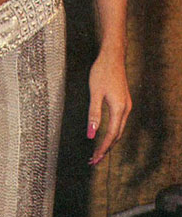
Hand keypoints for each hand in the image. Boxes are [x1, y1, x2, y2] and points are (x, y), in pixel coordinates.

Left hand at [87, 48, 131, 165]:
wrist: (112, 56)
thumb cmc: (102, 72)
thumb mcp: (95, 93)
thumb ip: (93, 114)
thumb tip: (91, 134)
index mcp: (119, 109)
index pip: (111, 135)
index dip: (102, 148)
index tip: (95, 159)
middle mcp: (126, 110)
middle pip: (117, 135)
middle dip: (106, 149)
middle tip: (94, 160)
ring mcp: (126, 106)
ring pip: (118, 129)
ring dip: (109, 141)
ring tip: (97, 151)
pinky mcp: (123, 102)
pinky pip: (118, 122)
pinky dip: (111, 132)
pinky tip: (104, 134)